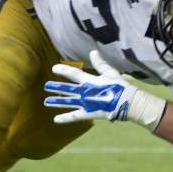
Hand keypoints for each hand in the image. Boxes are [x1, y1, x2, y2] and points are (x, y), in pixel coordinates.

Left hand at [44, 51, 165, 128]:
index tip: (54, 69)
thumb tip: (93, 51)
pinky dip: (65, 118)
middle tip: (46, 86)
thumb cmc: (120, 86)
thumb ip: (100, 63)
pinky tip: (55, 120)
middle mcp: (84, 92)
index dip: (63, 71)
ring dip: (57, 101)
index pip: (73, 74)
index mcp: (90, 81)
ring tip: (46, 101)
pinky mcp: (88, 113)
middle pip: (67, 89)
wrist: (127, 102)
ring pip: (68, 102)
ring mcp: (85, 103)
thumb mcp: (110, 73)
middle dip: (56, 87)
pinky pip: (74, 116)